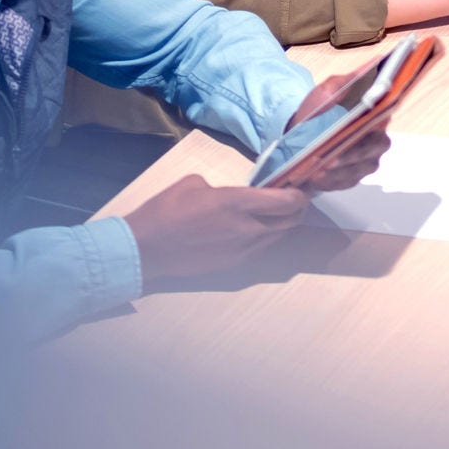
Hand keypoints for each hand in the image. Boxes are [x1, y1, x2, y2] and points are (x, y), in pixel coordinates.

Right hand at [124, 175, 309, 284]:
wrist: (145, 249)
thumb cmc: (165, 210)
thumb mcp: (194, 183)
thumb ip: (222, 188)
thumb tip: (232, 195)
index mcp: (238, 203)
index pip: (287, 202)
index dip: (301, 193)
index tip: (302, 184)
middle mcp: (248, 229)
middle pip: (290, 221)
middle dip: (298, 209)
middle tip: (295, 197)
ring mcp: (242, 251)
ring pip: (277, 237)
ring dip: (283, 224)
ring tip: (277, 211)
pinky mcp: (234, 265)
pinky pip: (261, 249)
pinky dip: (266, 237)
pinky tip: (257, 228)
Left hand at [279, 71, 395, 191]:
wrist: (295, 133)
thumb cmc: (316, 111)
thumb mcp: (329, 90)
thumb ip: (349, 81)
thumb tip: (375, 62)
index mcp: (373, 117)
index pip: (383, 121)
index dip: (372, 128)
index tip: (358, 130)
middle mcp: (374, 141)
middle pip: (374, 150)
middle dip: (353, 155)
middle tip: (332, 157)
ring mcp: (363, 162)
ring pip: (360, 170)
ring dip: (340, 171)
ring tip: (319, 169)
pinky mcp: (349, 178)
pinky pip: (345, 183)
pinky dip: (331, 182)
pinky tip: (316, 178)